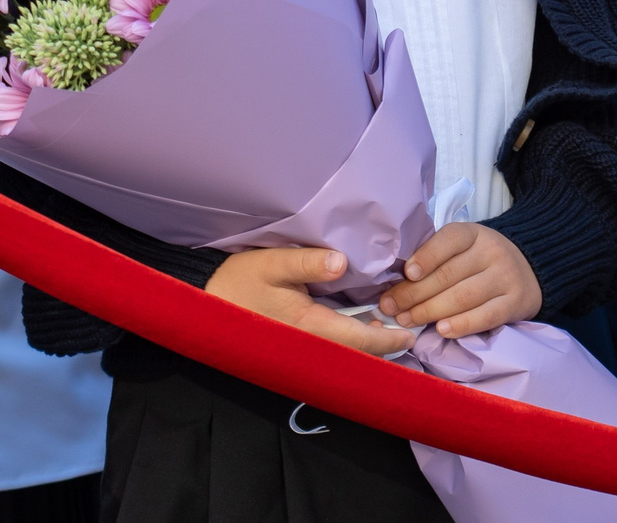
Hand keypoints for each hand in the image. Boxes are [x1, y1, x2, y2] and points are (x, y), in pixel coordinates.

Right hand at [205, 248, 412, 356]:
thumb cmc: (240, 279)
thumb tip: (342, 262)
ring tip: (390, 330)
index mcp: (308, 328)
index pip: (358, 341)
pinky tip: (361, 328)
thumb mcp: (271, 263)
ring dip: (367, 346)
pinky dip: (351, 344)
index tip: (410, 334)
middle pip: (355, 355)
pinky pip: (331, 351)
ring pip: (343, 356)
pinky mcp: (295, 347)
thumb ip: (307, 262)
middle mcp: (308, 347)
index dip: (387, 339)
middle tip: (408, 334)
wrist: (206, 301)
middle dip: (383, 347)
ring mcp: (300, 351)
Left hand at [380, 223, 541, 340]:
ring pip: (463, 297)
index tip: (406, 273)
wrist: (530, 270)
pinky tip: (442, 330)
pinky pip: (486, 316)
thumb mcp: (464, 248)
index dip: (426, 256)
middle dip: (414, 293)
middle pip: (448, 274)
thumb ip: (436, 257)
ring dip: (430, 311)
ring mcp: (506, 278)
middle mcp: (492, 252)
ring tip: (407, 320)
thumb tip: (396, 281)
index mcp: (474, 234)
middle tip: (390, 307)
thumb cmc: (481, 261)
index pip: (449, 240)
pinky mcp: (515, 303)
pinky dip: (462, 325)